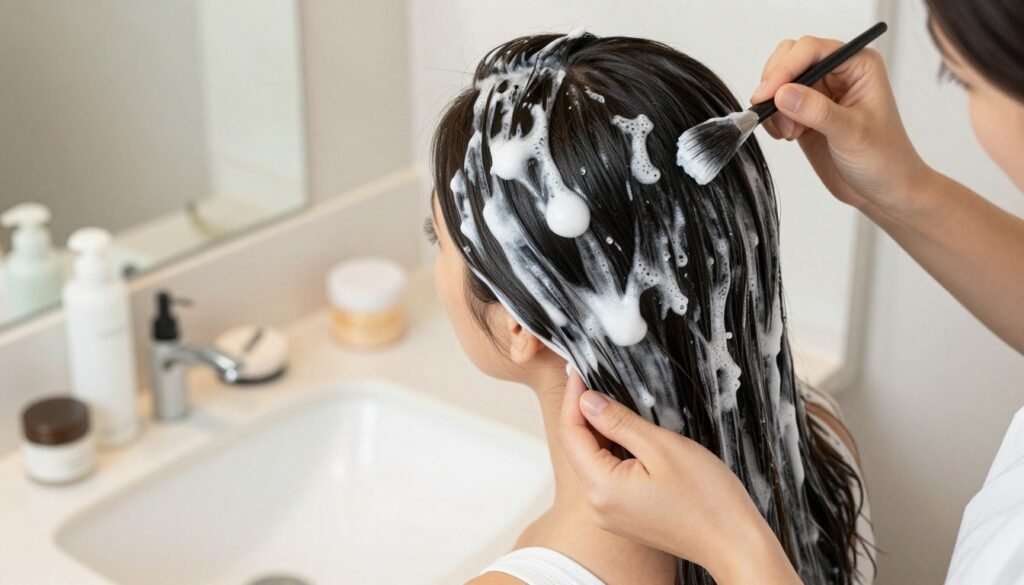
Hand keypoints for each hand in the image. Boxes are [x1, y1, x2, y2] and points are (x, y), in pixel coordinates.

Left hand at [557, 372, 801, 584]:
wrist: (734, 543)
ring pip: (591, 461)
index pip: (571, 433)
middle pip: (577, 449)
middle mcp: (597, 505)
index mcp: (601, 487)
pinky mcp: (623, 516)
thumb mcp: (661, 446)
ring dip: (599, 431)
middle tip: (594, 378)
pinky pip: (606, 477)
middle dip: (584, 412)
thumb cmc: (707, 499)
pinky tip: (626, 433)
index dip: (573, 398)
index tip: (579, 371)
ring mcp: (609, 514)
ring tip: (613, 400)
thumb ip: (618, 421)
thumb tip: (587, 400)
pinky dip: (611, 452)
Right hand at [750, 35, 933, 214]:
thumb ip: (817, 111)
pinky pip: (777, 104)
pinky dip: (773, 119)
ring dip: (774, 105)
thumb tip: (783, 93)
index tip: (768, 94)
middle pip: (791, 58)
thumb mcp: (852, 133)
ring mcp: (820, 93)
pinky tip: (788, 135)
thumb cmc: (884, 159)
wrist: (883, 190)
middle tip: (769, 110)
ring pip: (780, 81)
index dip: (786, 68)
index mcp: (858, 65)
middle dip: (776, 83)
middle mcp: (838, 73)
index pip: (812, 50)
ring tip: (789, 132)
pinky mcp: (805, 113)